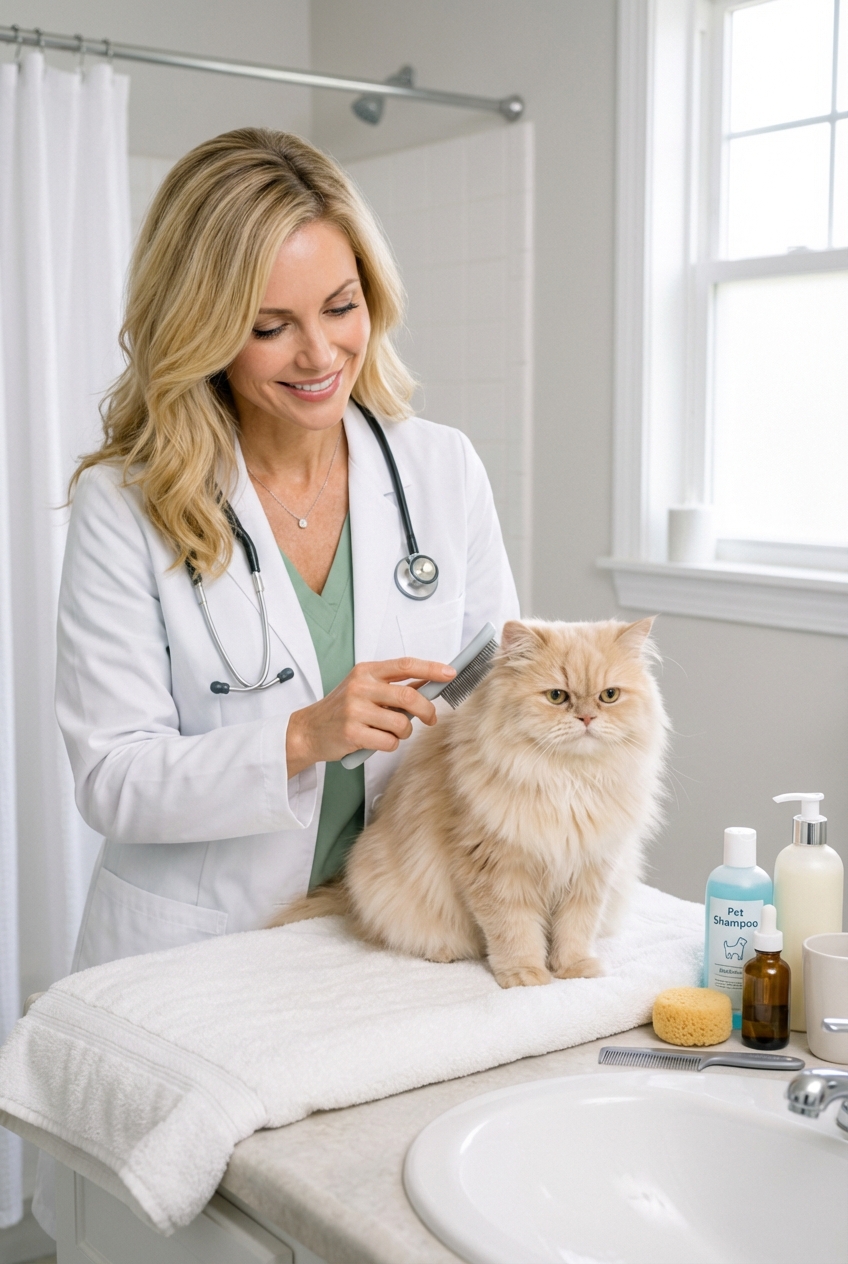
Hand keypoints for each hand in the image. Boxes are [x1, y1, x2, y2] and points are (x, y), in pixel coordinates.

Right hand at [285, 657, 455, 776]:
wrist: (309, 730)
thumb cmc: (342, 709)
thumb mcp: (366, 689)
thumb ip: (395, 686)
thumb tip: (430, 683)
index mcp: (367, 671)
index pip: (406, 665)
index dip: (431, 669)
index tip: (450, 673)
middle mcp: (360, 687)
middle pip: (409, 697)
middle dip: (427, 711)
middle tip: (430, 718)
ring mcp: (355, 709)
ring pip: (402, 724)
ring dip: (404, 732)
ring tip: (390, 732)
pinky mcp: (352, 732)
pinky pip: (389, 742)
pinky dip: (389, 745)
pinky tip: (375, 740)